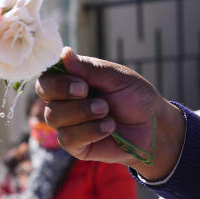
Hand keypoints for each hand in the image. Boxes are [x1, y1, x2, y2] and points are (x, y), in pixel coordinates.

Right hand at [36, 47, 185, 179]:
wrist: (153, 125)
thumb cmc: (136, 97)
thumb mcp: (116, 77)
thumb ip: (89, 68)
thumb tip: (63, 53)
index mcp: (71, 82)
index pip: (46, 79)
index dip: (57, 82)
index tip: (81, 84)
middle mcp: (64, 102)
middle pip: (46, 98)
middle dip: (70, 97)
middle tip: (95, 97)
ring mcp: (66, 124)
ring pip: (54, 117)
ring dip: (83, 113)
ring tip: (107, 112)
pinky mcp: (74, 145)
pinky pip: (67, 138)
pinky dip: (90, 131)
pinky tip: (108, 127)